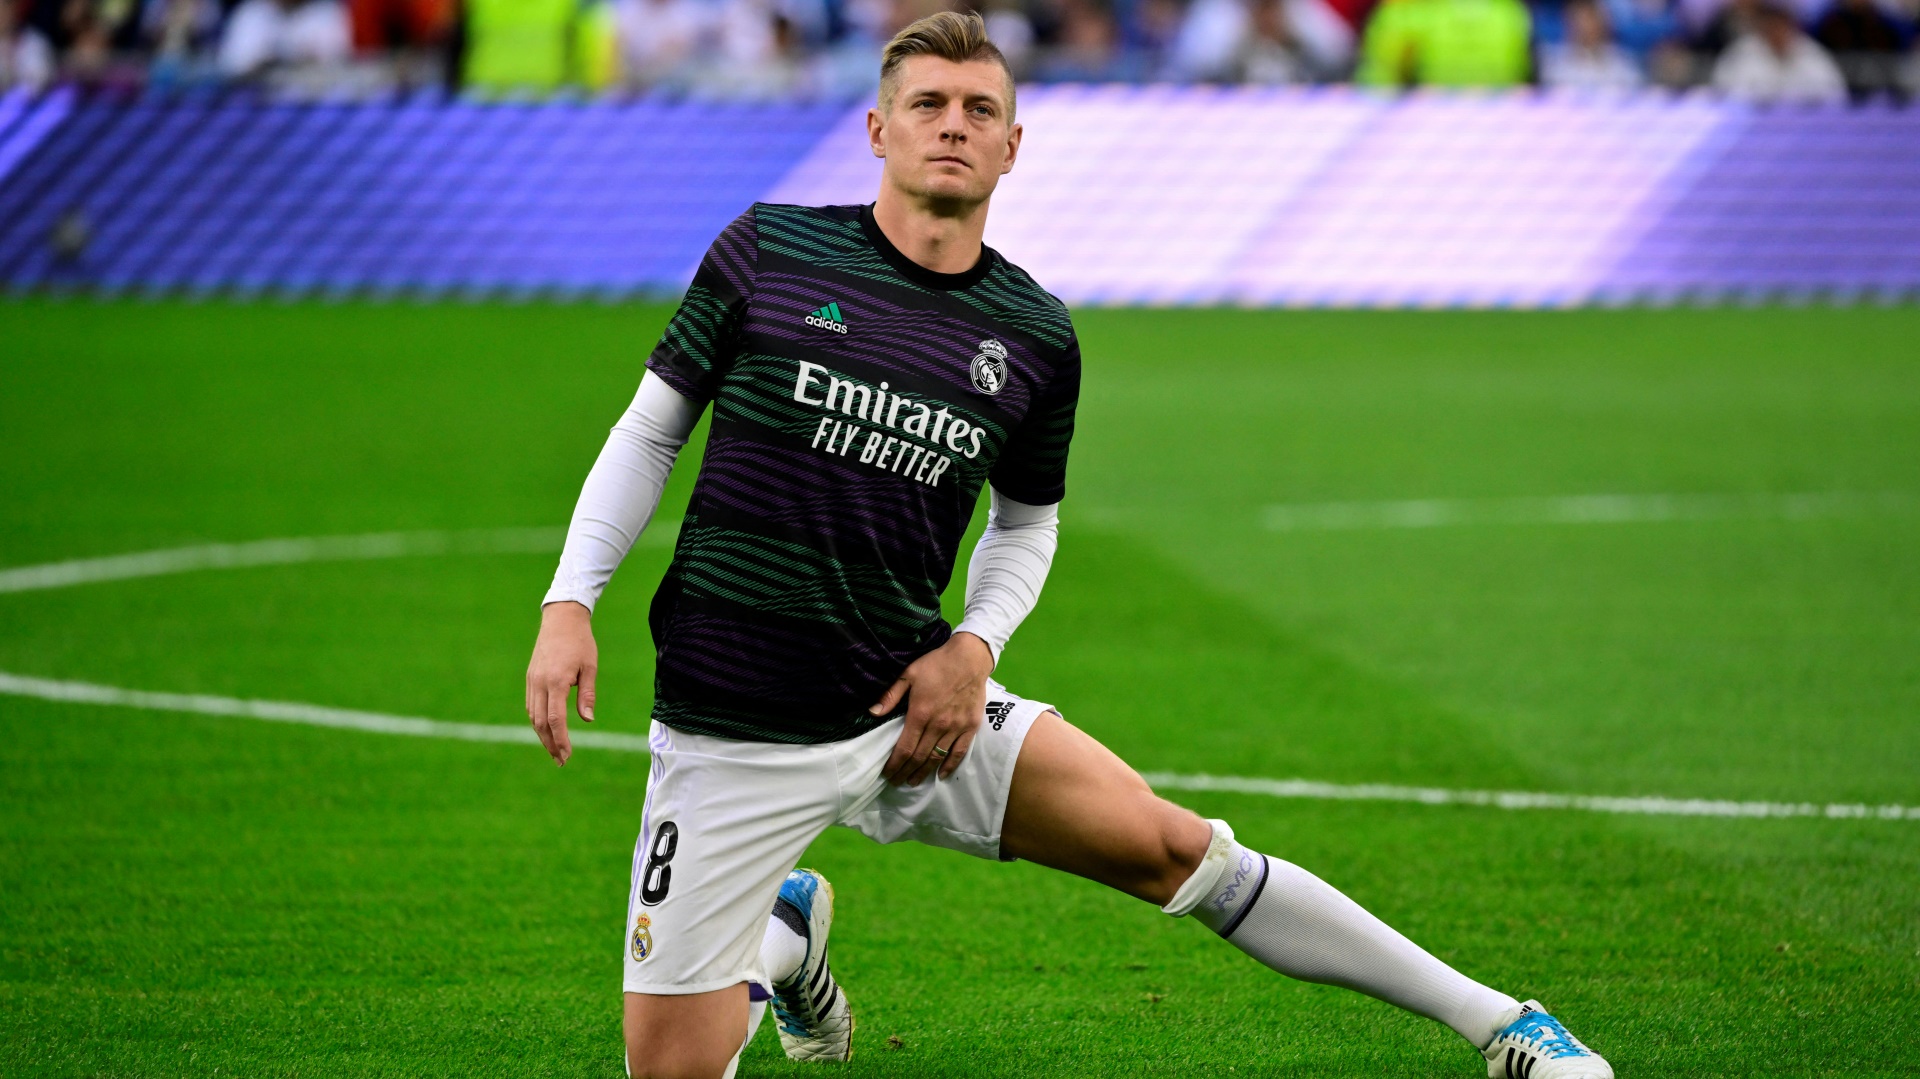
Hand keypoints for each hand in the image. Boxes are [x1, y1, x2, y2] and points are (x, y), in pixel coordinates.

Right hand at [525, 601, 597, 765]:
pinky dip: (537, 721)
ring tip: (554, 751)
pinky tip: (546, 731)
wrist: (561, 619)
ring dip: (542, 736)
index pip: (556, 719)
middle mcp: (539, 683)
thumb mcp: (590, 667)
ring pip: (532, 716)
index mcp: (556, 681)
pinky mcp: (530, 678)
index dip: (561, 740)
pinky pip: (530, 706)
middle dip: (550, 744)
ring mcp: (532, 681)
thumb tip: (588, 720)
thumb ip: (587, 695)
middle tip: (561, 761)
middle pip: (540, 722)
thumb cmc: (581, 642)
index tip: (568, 755)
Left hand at [871, 632, 993, 786]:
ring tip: (914, 781)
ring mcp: (956, 728)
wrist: (969, 659)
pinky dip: (950, 766)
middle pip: (919, 757)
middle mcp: (938, 725)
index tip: (887, 774)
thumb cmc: (936, 664)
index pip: (904, 747)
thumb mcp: (908, 674)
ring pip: (937, 758)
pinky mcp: (970, 727)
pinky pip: (959, 752)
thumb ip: (890, 695)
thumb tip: (873, 712)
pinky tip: (941, 775)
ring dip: (924, 772)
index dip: (895, 764)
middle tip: (897, 782)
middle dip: (906, 772)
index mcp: (920, 714)